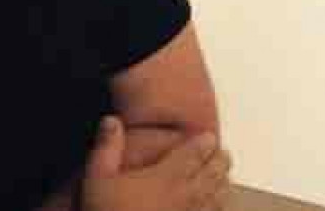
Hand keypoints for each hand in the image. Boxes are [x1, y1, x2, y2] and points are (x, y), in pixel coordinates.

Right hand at [81, 116, 231, 210]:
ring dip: (222, 186)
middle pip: (208, 176)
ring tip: (227, 178)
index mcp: (163, 178)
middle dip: (218, 162)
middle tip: (224, 153)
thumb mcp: (98, 178)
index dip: (202, 144)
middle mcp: (181, 198)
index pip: (190, 155)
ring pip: (214, 200)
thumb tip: (112, 121)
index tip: (209, 136)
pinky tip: (220, 209)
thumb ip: (107, 147)